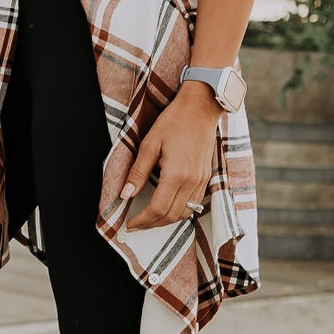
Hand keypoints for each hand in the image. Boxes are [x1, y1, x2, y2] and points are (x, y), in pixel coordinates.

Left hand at [121, 82, 223, 230]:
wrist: (200, 109)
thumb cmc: (173, 122)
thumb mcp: (149, 144)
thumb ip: (138, 172)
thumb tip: (125, 194)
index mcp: (177, 174)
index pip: (158, 208)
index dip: (142, 220)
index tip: (129, 224)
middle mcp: (192, 181)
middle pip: (171, 215)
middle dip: (152, 224)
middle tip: (136, 225)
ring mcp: (202, 180)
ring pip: (185, 213)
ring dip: (166, 220)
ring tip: (149, 219)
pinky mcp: (207, 177)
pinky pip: (195, 203)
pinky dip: (180, 211)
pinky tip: (167, 207)